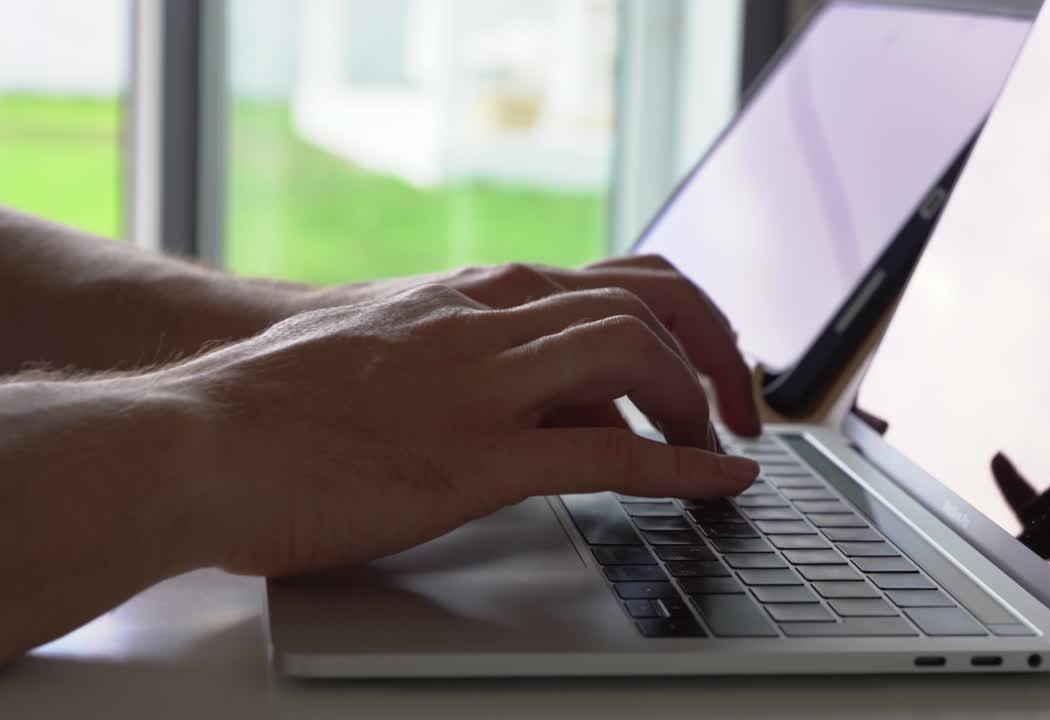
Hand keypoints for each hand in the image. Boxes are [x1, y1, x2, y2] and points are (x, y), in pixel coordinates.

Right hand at [166, 284, 758, 576]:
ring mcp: (482, 385)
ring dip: (698, 400)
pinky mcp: (471, 457)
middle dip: (711, 346)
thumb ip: (463, 353)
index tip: (705, 358)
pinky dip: (680, 469)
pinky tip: (718, 485)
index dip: (679, 315)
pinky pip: (608, 455)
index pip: (610, 276)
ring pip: (635, 353)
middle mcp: (487, 320)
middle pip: (644, 297)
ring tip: (723, 445)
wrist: (193, 434)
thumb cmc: (277, 401)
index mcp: (470, 295)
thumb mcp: (385, 347)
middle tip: (737, 402)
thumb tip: (527, 391)